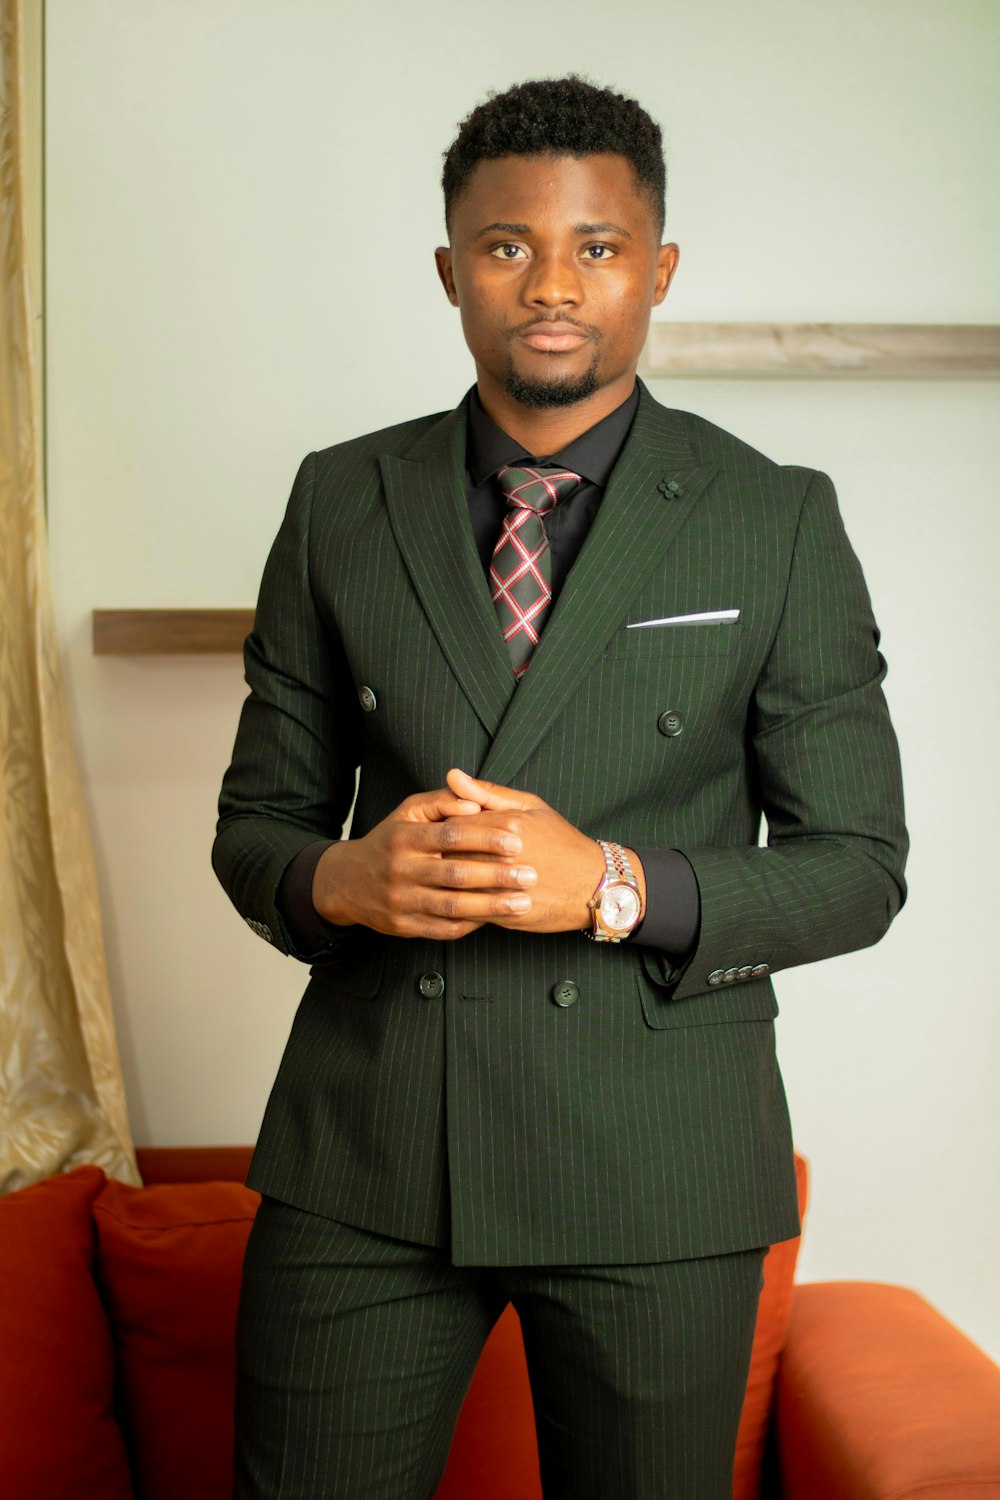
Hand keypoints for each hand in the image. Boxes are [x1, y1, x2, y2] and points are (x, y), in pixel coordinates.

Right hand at [311, 786, 537, 940]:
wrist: (347, 882)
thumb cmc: (390, 841)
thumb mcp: (408, 812)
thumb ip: (443, 800)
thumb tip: (474, 803)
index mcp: (404, 838)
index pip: (450, 835)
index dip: (485, 838)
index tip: (518, 841)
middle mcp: (401, 870)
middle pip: (455, 874)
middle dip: (497, 875)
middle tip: (531, 875)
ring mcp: (401, 901)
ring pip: (452, 906)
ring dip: (492, 905)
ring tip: (523, 902)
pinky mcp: (403, 926)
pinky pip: (443, 928)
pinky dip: (472, 924)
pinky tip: (497, 918)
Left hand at [445, 769, 636, 934]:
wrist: (595, 884)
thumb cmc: (561, 841)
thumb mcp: (530, 807)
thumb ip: (487, 793)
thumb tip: (452, 775)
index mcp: (507, 825)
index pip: (454, 821)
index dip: (443, 826)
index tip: (439, 830)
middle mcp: (504, 856)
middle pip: (450, 853)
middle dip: (440, 853)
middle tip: (434, 854)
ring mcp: (505, 887)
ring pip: (456, 883)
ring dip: (446, 880)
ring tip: (444, 876)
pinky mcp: (506, 914)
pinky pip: (469, 910)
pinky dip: (459, 904)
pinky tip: (457, 897)